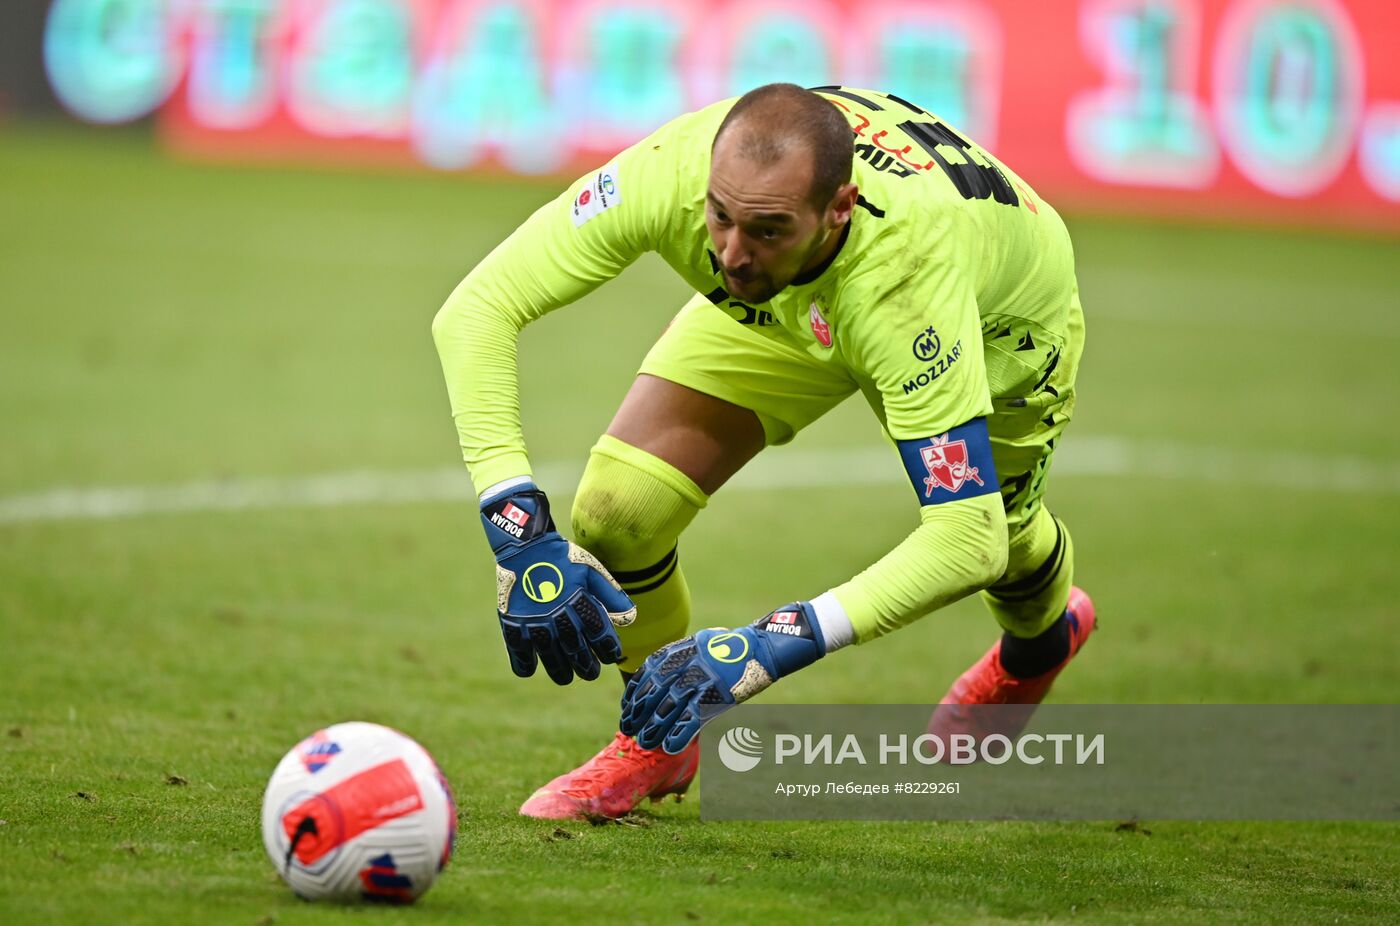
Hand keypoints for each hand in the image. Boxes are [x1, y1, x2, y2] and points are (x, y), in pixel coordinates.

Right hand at [481, 483, 635, 683]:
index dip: (608, 649)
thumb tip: (631, 619)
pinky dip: (525, 664)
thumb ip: (612, 596)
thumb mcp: (593, 570)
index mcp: (579, 601)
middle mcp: (557, 614)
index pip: (599, 635)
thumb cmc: (563, 558)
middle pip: (576, 651)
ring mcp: (534, 620)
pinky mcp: (513, 622)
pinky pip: (519, 652)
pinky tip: (532, 668)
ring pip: (550, 657)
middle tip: (590, 673)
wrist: (526, 544)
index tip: (612, 656)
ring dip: (560, 671)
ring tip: (566, 677)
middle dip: (586, 666)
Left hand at [620, 602, 826, 753]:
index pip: (647, 674)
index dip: (634, 693)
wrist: (760, 646)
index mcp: (679, 651)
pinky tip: (670, 747)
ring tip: (644, 742)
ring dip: (654, 728)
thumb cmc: (728, 647)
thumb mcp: (697, 643)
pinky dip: (679, 735)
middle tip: (627, 728)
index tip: (626, 707)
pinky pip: (692, 720)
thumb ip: (676, 658)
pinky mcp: (716, 697)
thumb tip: (654, 677)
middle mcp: (685, 665)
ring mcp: (700, 681)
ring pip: (669, 709)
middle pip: (654, 693)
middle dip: (638, 713)